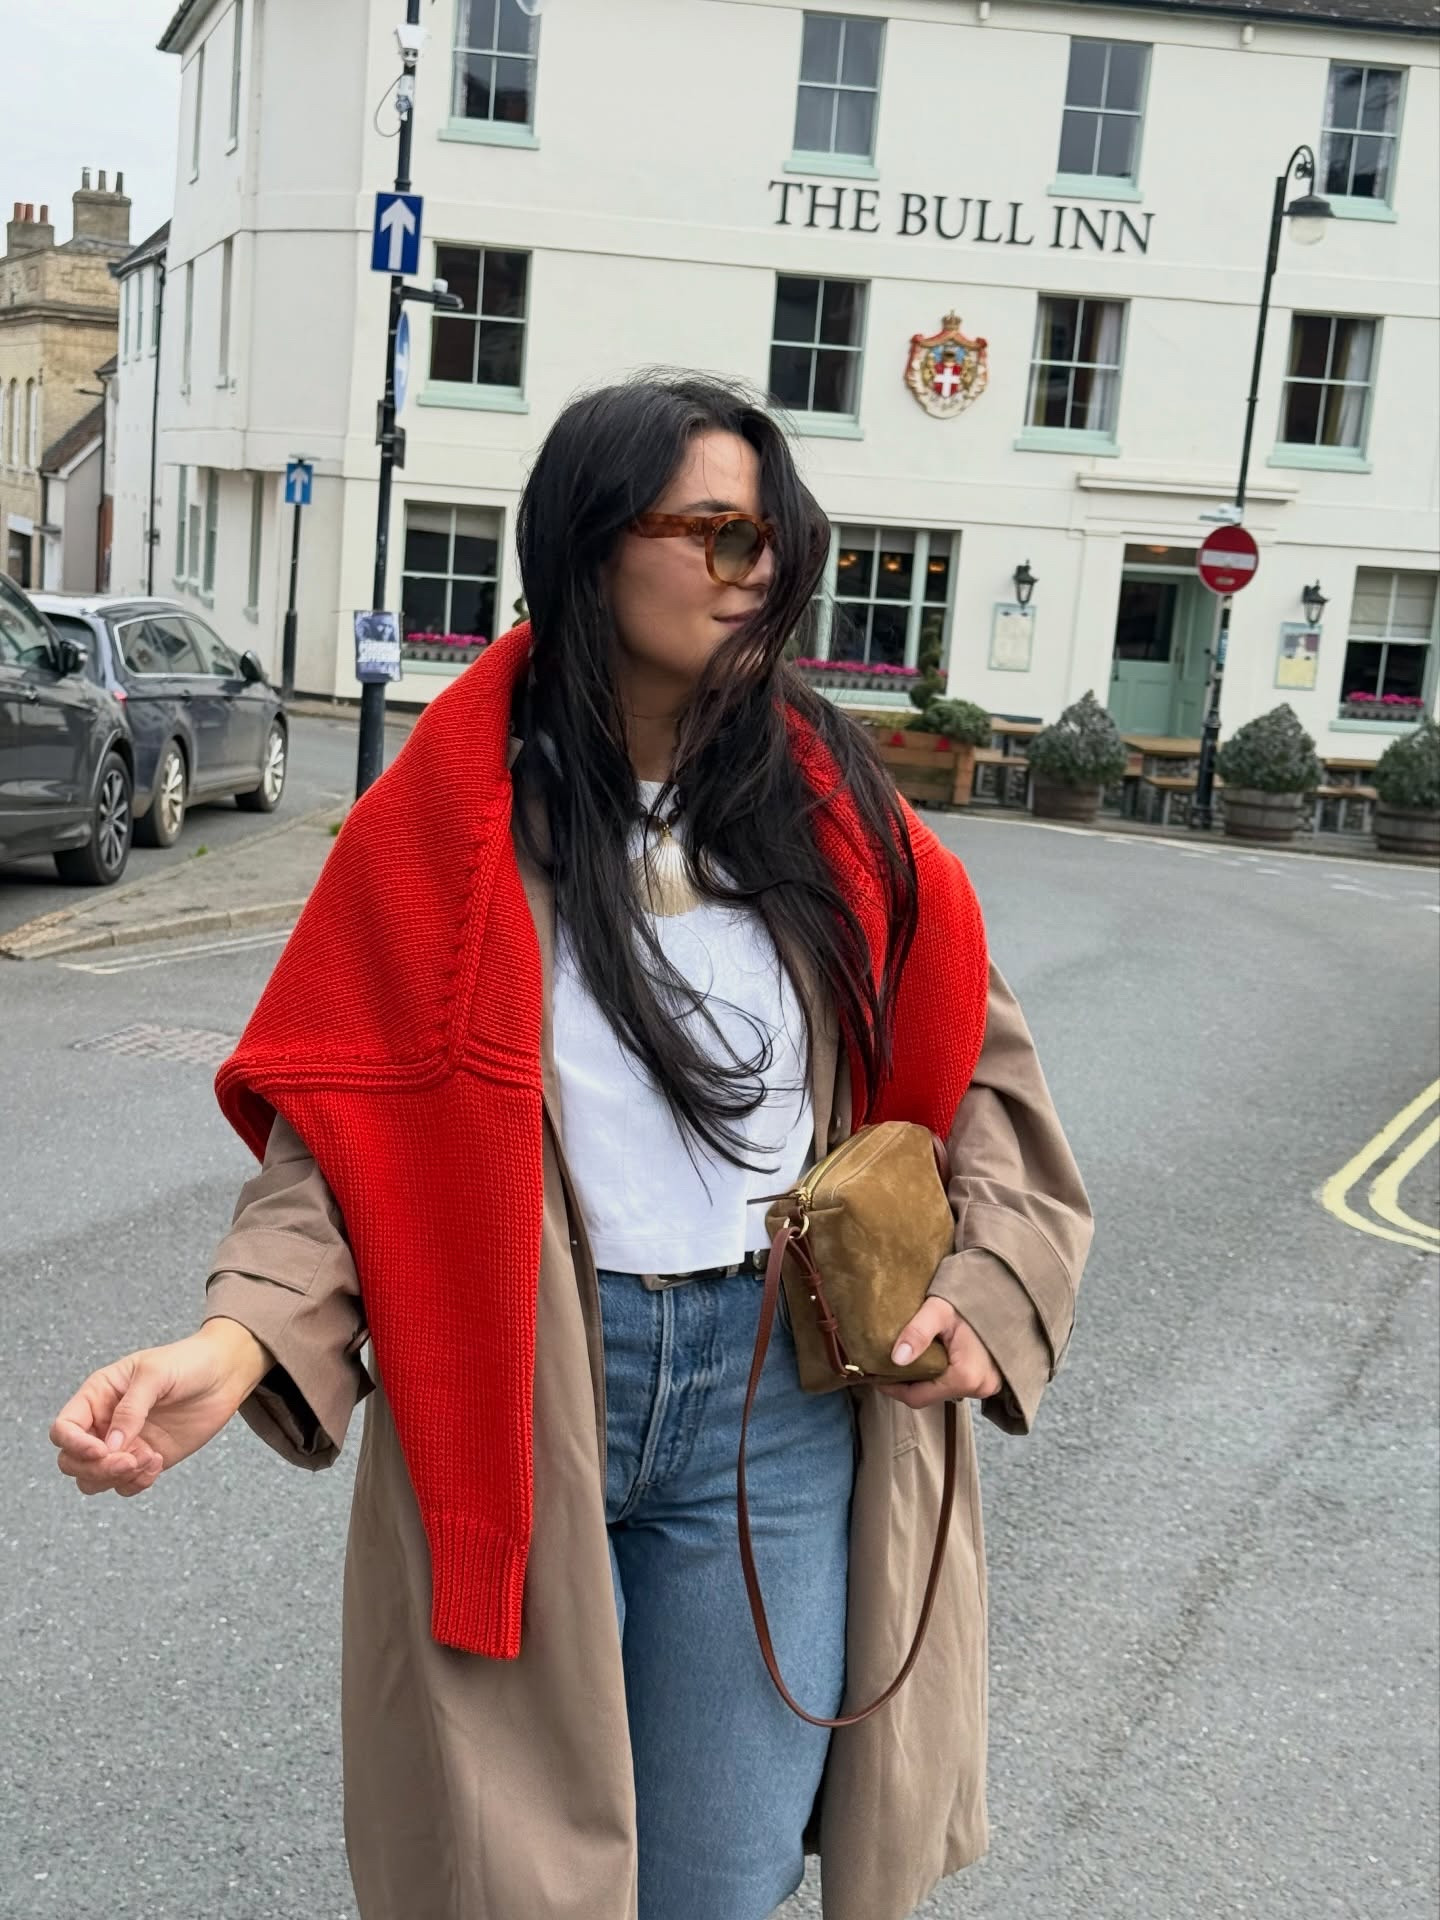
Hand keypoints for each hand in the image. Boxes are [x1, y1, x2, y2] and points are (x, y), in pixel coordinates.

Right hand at [50, 1319, 270, 1498]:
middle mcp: (105, 1423)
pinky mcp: (146, 1458)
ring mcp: (125, 1444)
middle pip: (71, 1462)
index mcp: (98, 1396)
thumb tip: (111, 1446)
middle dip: (95, 1468)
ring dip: (115, 1479)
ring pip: (94, 1479)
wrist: (225, 1373)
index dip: (73, 1445)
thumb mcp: (155, 1374)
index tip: (102, 1449)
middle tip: (129, 1460)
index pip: (64, 1429)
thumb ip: (131, 1409)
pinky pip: (126, 1485)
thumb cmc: (187, 1362)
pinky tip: (158, 1463)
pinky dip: (136, 1483)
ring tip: (149, 1459)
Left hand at [875, 1297, 1002, 1409]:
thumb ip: (917, 1332)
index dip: (892, 1388)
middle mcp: (980, 1388)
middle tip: (886, 1362)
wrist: (1007, 1292)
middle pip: (930, 1395)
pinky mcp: (990, 1379)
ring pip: (943, 1389)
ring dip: (924, 1376)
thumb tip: (895, 1359)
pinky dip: (940, 1373)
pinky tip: (929, 1355)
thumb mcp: (940, 1309)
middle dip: (907, 1381)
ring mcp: (987, 1386)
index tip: (874, 1373)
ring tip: (907, 1356)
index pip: (917, 1398)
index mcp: (966, 1377)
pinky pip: (956, 1383)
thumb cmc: (972, 1298)